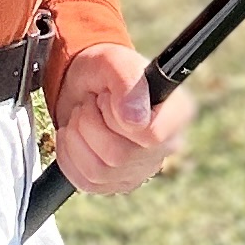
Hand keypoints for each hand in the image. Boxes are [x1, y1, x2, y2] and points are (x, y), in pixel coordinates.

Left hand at [46, 41, 194, 197]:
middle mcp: (166, 147)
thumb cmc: (106, 71)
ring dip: (77, 137)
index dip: (118, 117)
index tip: (108, 97)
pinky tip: (75, 135)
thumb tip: (135, 120)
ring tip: (82, 116)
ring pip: (97, 171)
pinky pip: (84, 182)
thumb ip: (127, 81)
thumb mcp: (113, 60)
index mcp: (176, 114)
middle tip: (91, 103)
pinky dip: (69, 154)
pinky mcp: (117, 184)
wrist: (86, 86)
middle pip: (118, 156)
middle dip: (90, 123)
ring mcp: (142, 170)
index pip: (151, 135)